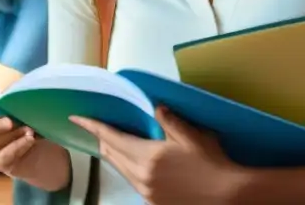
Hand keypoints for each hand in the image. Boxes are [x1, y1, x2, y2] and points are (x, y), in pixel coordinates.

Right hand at [0, 100, 71, 190]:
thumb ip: (19, 97)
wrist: (49, 150)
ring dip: (10, 137)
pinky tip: (29, 140)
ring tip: (29, 130)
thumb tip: (18, 85)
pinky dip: (15, 148)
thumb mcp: (30, 107)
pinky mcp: (1, 164)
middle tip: (10, 121)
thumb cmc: (36, 123)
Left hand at [70, 107, 243, 204]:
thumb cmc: (212, 163)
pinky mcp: (152, 201)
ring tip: (114, 140)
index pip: (113, 138)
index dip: (93, 127)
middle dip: (101, 139)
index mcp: (149, 156)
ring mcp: (146, 191)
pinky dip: (127, 166)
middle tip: (96, 125)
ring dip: (114, 153)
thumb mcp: (193, 136)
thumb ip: (170, 121)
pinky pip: (132, 180)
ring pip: (120, 169)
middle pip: (111, 155)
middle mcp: (141, 176)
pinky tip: (135, 160)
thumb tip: (155, 108)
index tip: (77, 118)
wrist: (226, 195)